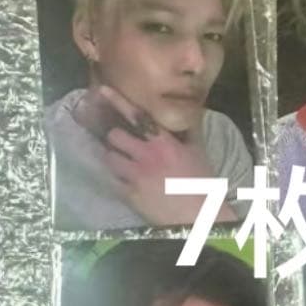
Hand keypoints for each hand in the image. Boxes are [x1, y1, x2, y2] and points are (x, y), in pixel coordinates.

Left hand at [92, 85, 229, 225]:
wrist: (200, 215)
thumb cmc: (203, 182)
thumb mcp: (198, 152)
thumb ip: (189, 131)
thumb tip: (190, 113)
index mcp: (164, 142)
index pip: (136, 116)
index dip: (118, 101)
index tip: (103, 90)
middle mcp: (146, 155)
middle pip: (115, 136)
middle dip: (116, 138)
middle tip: (123, 143)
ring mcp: (135, 175)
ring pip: (110, 158)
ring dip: (114, 158)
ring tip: (122, 162)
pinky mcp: (129, 194)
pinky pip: (114, 181)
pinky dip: (118, 179)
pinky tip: (126, 182)